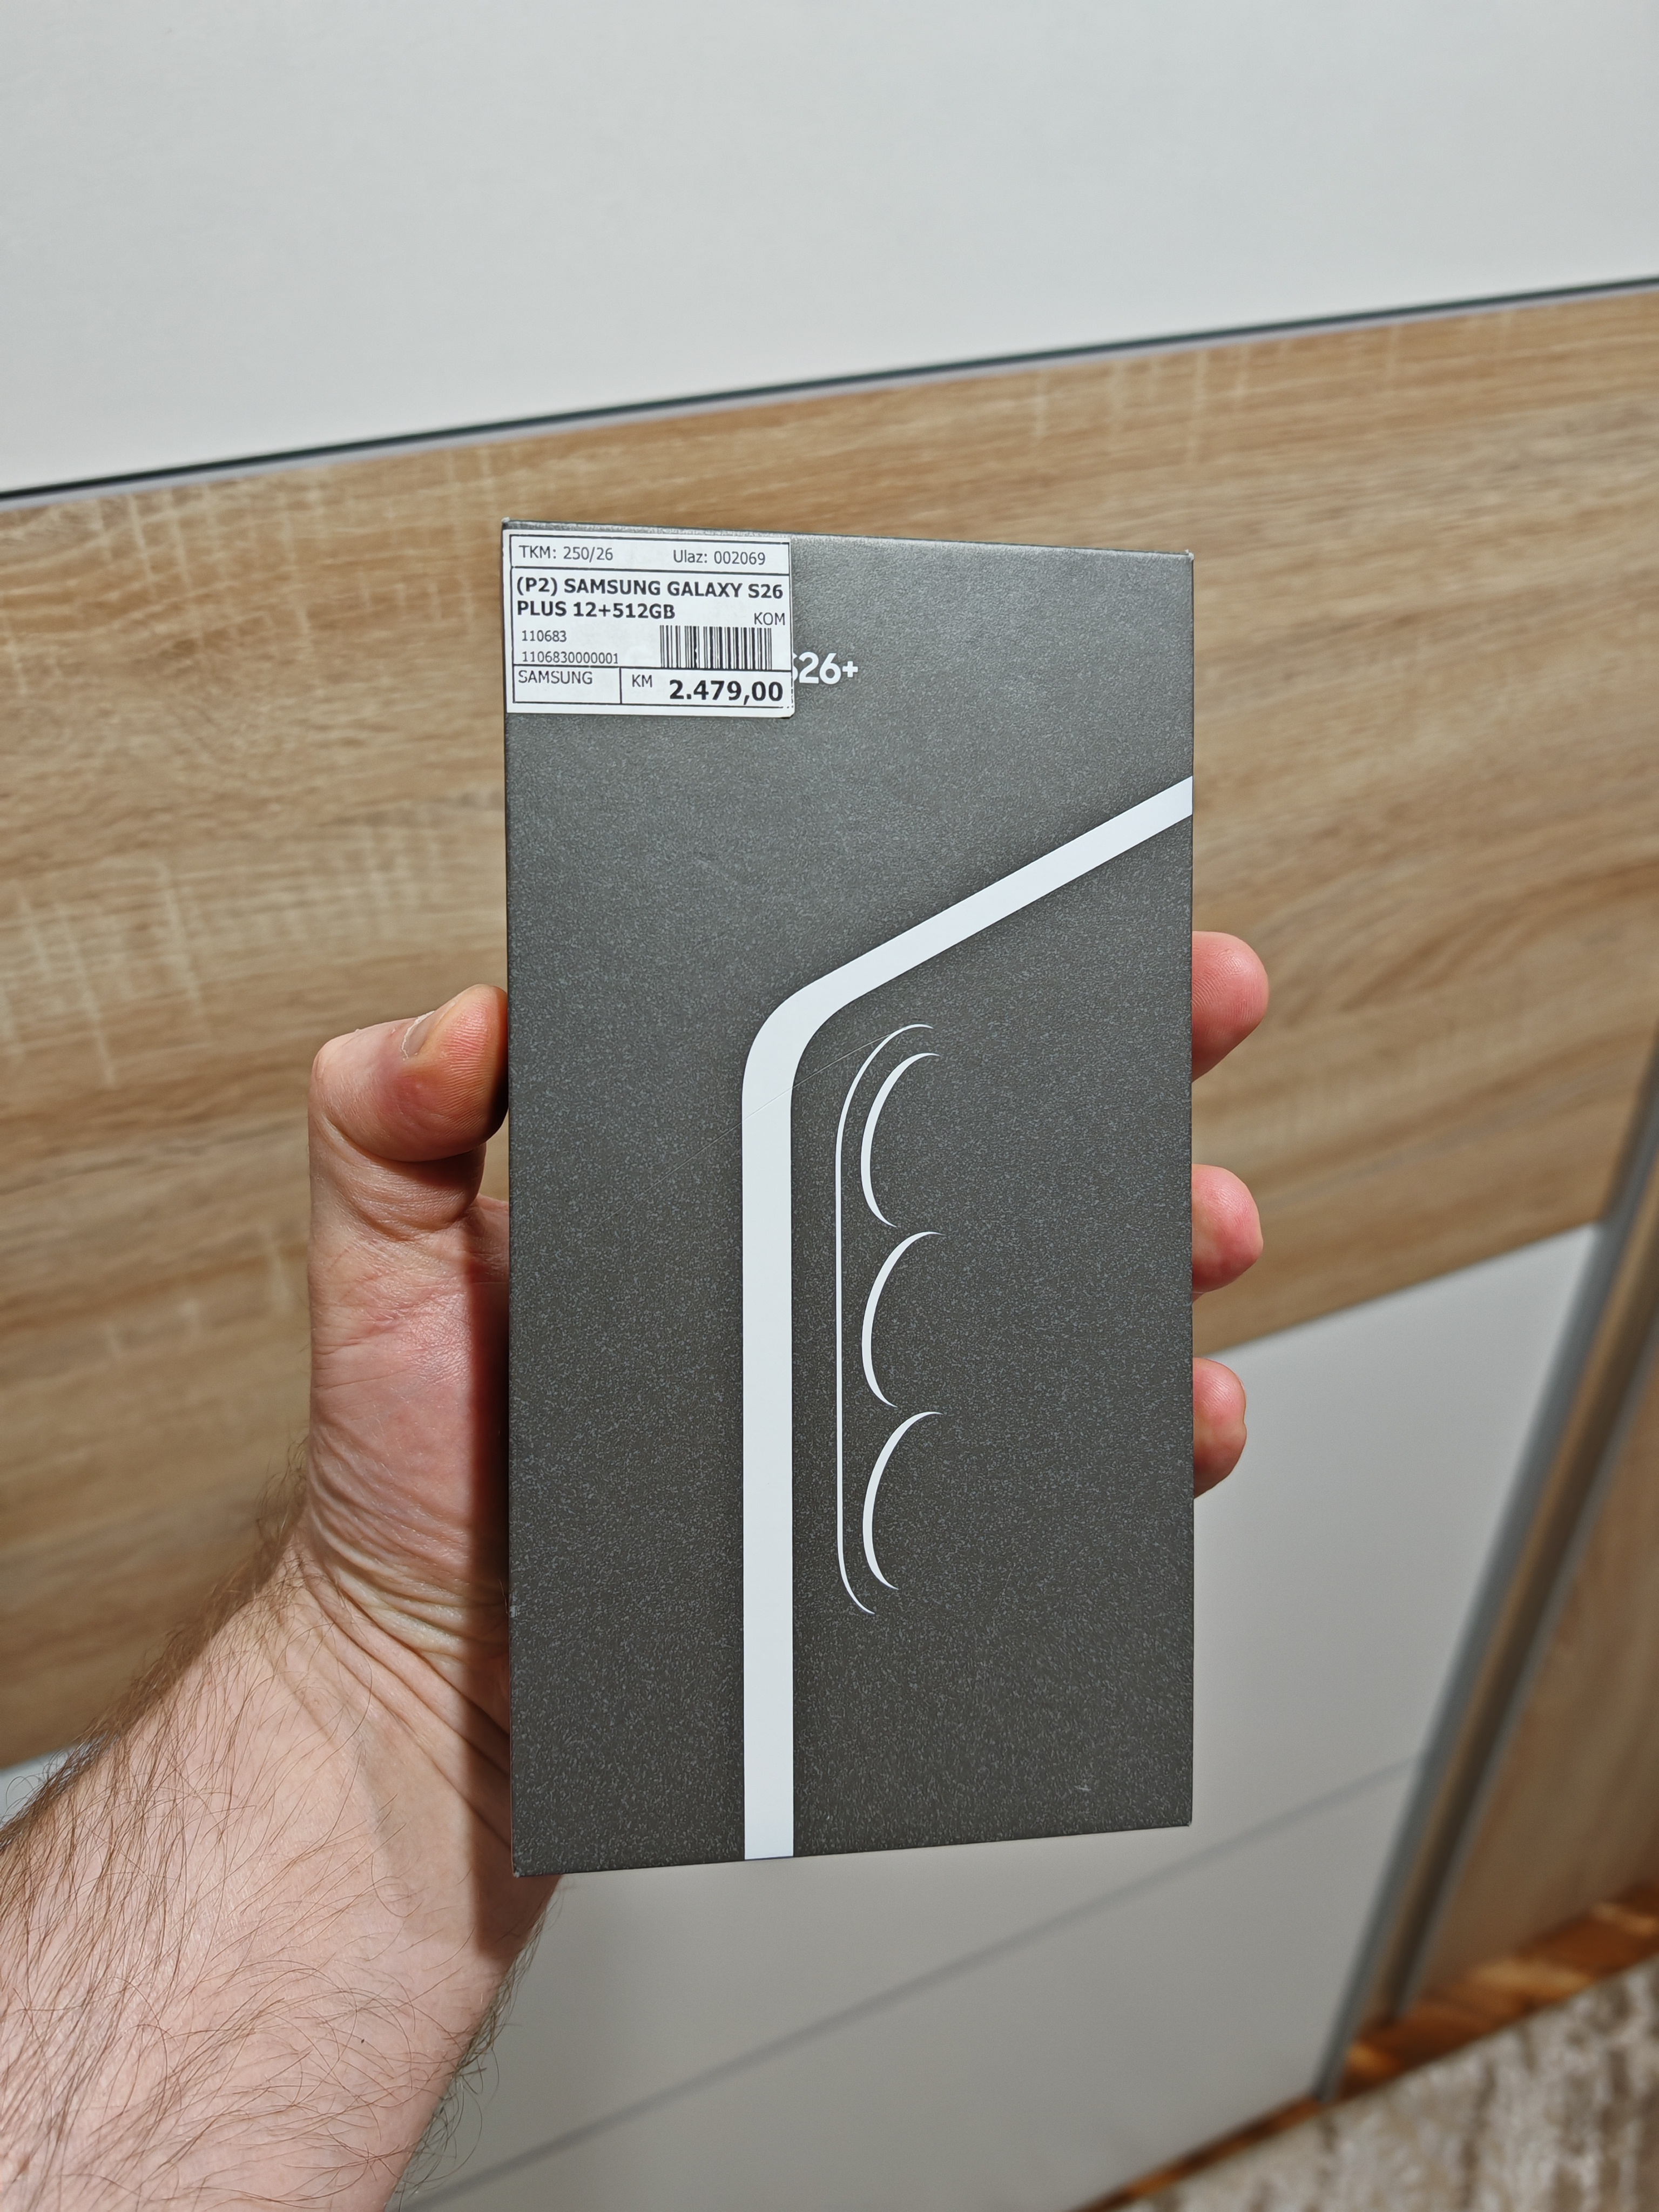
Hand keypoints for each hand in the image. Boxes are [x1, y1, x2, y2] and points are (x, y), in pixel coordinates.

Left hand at [303, 941, 1266, 1703]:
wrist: (453, 1695)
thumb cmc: (414, 1483)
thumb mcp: (378, 1269)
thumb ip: (386, 1123)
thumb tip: (465, 1020)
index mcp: (708, 1185)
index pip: (852, 1044)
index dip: (956, 970)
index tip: (1050, 913)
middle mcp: (808, 1271)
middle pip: (997, 1147)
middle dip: (1121, 1072)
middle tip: (1189, 1020)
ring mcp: (871, 1388)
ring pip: (1056, 1291)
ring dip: (1158, 1243)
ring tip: (1196, 1221)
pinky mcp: (914, 1508)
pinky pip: (1057, 1457)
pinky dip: (1141, 1432)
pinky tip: (1169, 1409)